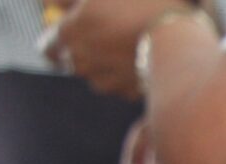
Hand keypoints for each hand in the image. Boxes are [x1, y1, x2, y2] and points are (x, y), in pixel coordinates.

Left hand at [45, 0, 185, 98]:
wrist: (178, 40)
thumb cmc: (139, 6)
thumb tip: (51, 3)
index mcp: (69, 35)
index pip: (47, 47)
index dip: (55, 38)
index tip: (71, 31)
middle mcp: (82, 63)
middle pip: (72, 61)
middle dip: (84, 50)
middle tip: (107, 34)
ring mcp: (106, 82)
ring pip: (97, 75)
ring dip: (106, 63)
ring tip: (128, 45)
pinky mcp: (129, 93)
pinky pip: (121, 84)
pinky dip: (127, 74)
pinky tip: (142, 58)